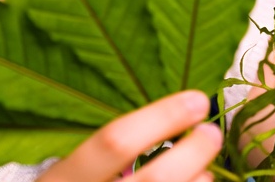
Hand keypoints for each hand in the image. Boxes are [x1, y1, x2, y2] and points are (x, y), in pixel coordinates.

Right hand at [38, 91, 221, 180]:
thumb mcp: (69, 176)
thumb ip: (103, 156)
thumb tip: (167, 121)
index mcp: (61, 181)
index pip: (114, 141)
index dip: (162, 118)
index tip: (197, 100)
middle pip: (152, 181)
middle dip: (191, 153)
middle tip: (212, 132)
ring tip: (207, 169)